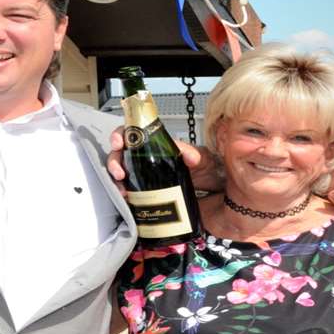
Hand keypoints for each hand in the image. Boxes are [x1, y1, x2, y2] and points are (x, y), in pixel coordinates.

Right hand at [104, 130, 221, 191]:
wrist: (218, 195)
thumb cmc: (211, 172)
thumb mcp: (205, 160)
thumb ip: (196, 155)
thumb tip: (188, 156)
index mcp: (160, 147)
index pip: (134, 134)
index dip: (122, 135)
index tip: (119, 142)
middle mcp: (150, 161)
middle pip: (123, 155)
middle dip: (115, 161)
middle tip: (120, 172)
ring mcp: (148, 178)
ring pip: (123, 174)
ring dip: (117, 181)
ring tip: (123, 190)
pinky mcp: (149, 195)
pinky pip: (130, 193)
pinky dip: (124, 196)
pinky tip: (126, 199)